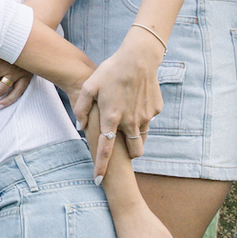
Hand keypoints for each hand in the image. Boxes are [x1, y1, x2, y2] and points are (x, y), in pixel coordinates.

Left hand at [71, 39, 163, 177]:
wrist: (139, 58)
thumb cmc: (111, 70)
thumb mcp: (89, 86)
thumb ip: (81, 108)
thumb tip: (80, 127)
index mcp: (112, 117)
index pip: (106, 149)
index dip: (102, 166)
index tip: (99, 179)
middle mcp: (131, 121)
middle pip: (134, 152)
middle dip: (129, 155)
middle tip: (121, 144)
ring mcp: (146, 117)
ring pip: (142, 138)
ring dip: (135, 136)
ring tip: (127, 121)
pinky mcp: (156, 110)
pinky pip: (148, 121)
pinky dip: (141, 118)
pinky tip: (135, 103)